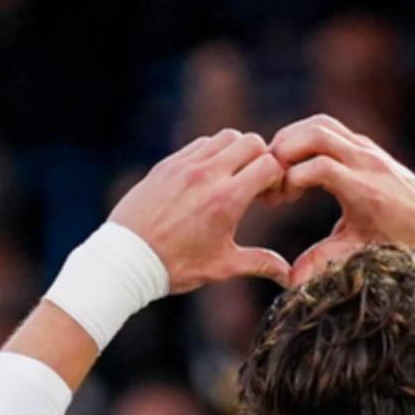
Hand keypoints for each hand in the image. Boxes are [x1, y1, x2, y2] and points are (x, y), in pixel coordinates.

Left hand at [107, 130, 288, 292]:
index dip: (277, 178)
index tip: (269, 199)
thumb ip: (259, 263)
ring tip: (231, 179)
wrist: (125, 260)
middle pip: (251, 142)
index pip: (270, 164)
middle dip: (261, 160)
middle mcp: (207, 176)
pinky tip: (207, 179)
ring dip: (236, 153)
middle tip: (253, 186)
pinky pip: (199, 145)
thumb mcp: (221, 266)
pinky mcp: (167, 165)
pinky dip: (211, 154)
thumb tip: (289, 276)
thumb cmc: (174, 267)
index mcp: (226, 200)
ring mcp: (185, 166)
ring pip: (225, 137)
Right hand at [270, 114, 414, 275]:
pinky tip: (294, 162)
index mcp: (365, 190)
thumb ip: (323, 261)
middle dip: (284, 152)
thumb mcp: (358, 251)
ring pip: (320, 124)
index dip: (292, 179)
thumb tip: (292, 282)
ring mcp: (366, 147)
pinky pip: (326, 126)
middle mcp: (366, 162)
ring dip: (290, 139)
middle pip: (317, 135)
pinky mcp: (362, 142)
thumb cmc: (392, 238)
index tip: (280, 200)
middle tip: (270, 179)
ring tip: (276, 167)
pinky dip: (303, 137)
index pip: (321, 167)